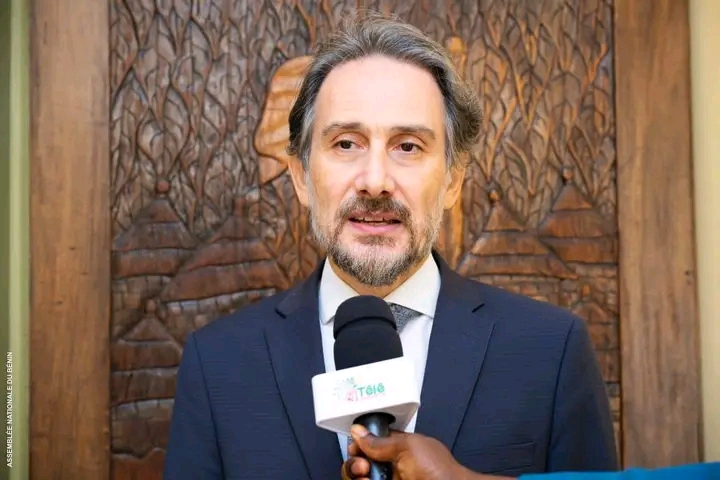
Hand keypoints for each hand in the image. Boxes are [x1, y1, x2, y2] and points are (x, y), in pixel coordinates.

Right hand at [340, 424, 473, 479]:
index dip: (358, 444)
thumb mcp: (409, 447)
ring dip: (355, 475)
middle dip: (354, 463)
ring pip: (360, 478)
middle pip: (359, 463)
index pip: (368, 443)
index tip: (355, 447)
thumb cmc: (440, 471)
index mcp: (396, 448)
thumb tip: (358, 431)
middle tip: (363, 466)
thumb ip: (381, 441)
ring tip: (365, 477)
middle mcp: (390, 466)